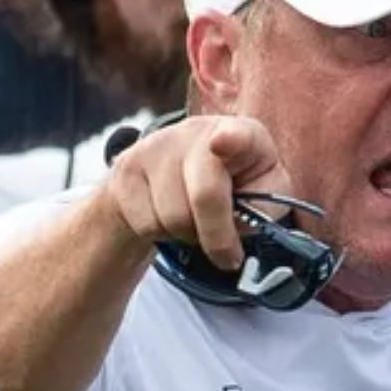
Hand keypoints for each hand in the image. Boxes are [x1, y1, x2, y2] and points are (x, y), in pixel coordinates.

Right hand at [101, 115, 293, 270]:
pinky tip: (170, 215)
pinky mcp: (126, 169)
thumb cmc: (235, 185)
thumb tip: (237, 225)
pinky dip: (163, 234)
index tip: (223, 142)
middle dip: (219, 237)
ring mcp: (155, 147)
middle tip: (229, 258)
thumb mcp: (264, 193)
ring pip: (174, 217)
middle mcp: (195, 132)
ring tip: (196, 220)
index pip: (237, 133)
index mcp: (243, 133)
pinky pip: (147, 224)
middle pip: (205, 195)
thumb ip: (263, 206)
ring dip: (189, 234)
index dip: (232, 139)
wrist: (175, 177)